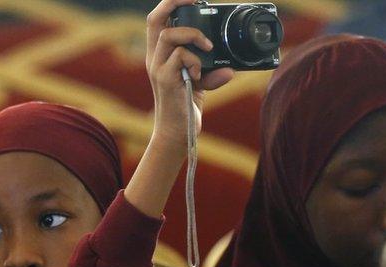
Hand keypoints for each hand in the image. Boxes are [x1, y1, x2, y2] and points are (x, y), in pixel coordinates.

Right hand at [145, 0, 233, 148]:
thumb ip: (213, 72)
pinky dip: (196, 61)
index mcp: (160, 53)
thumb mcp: (202, 83)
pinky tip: (201, 74)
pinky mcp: (164, 79)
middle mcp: (155, 57)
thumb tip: (231, 69)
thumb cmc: (186, 105)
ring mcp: (157, 68)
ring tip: (208, 46)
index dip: (170, 3)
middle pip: (154, 19)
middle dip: (174, 3)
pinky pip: (180, 57)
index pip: (158, 20)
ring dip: (193, 35)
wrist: (177, 133)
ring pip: (169, 35)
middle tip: (196, 1)